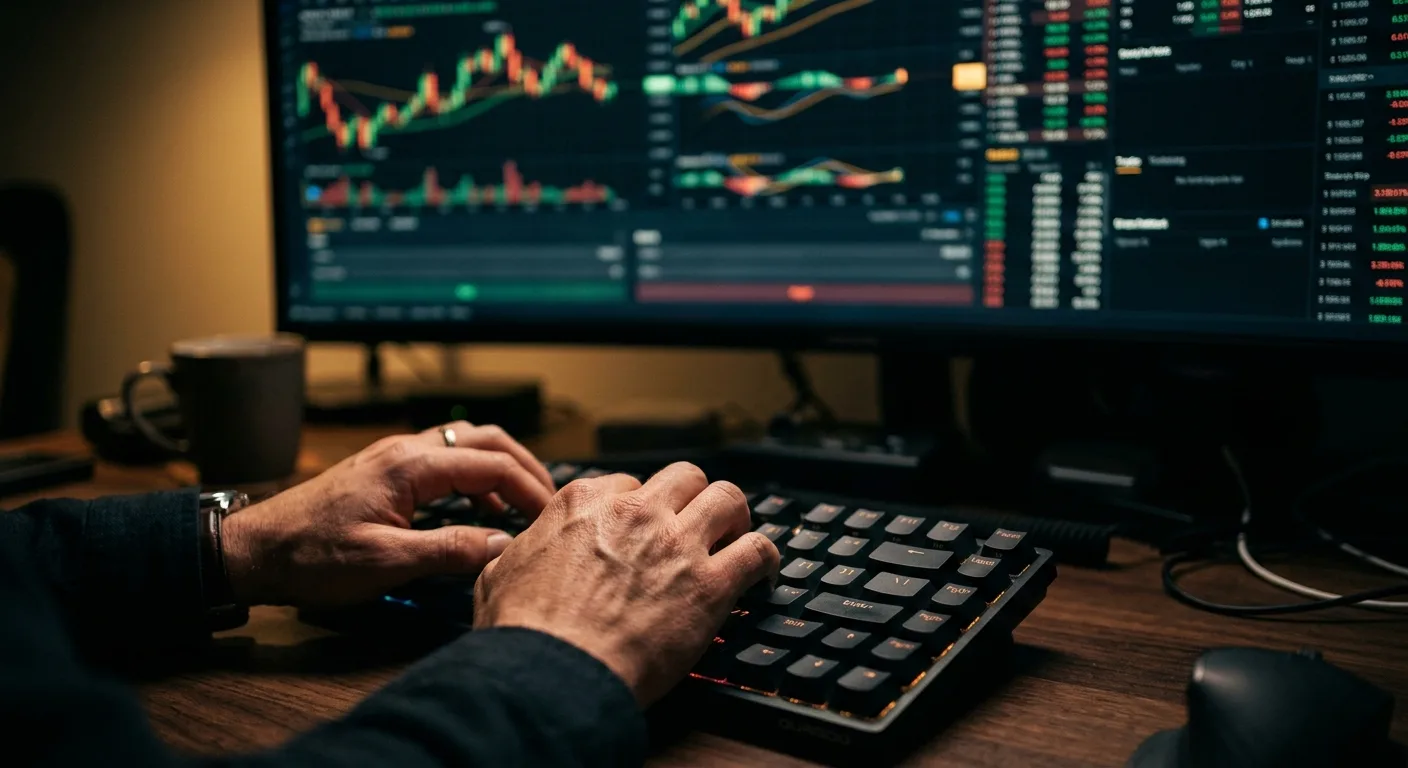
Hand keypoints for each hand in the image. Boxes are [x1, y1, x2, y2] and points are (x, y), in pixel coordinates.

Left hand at [220, 422, 555, 607]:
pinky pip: (445, 459)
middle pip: (486, 439)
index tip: (550, 518)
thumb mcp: (385, 563)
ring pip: (466, 444)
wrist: (254, 550)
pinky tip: (479, 510)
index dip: (531, 489)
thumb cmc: (311, 556)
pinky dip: (475, 476)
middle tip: (548, 502)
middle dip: (525, 467)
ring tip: (522, 505)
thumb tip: (503, 546)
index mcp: (411, 466)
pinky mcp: (385, 471)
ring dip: (500, 468)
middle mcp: (406, 450)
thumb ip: (450, 550)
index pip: (493, 463)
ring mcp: (394, 456)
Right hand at [473, 462, 780, 704]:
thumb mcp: (498, 575)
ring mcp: (677, 544)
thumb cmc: (524, 633)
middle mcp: (636, 513)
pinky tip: (762, 573)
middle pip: (684, 477)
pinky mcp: (711, 583)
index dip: (639, 507)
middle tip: (693, 523)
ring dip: (734, 515)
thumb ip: (517, 552)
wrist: (553, 674)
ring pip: (727, 497)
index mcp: (585, 504)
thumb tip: (513, 551)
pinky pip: (758, 549)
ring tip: (734, 535)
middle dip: (691, 497)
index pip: (627, 484)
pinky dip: (765, 558)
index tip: (643, 528)